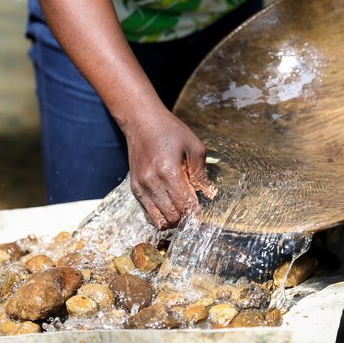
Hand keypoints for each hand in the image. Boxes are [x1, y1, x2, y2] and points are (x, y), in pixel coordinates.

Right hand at [125, 108, 217, 228]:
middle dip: (185, 218)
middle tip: (192, 212)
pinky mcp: (135, 188)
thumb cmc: (170, 131)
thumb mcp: (194, 146)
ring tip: (181, 212)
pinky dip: (159, 216)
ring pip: (159, 220)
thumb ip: (201, 173)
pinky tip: (168, 208)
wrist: (142, 122)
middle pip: (172, 216)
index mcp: (169, 172)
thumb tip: (209, 194)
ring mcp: (141, 187)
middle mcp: (152, 183)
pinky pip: (147, 214)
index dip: (195, 214)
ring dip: (172, 220)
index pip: (184, 205)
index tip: (200, 217)